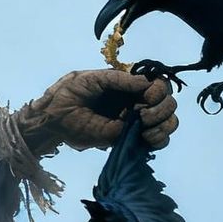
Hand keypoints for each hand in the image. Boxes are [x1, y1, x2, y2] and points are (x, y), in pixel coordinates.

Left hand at [16, 69, 178, 155]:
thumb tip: (146, 84)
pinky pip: (156, 142)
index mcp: (130, 86)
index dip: (159, 91)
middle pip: (169, 104)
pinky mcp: (127, 140)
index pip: (160, 86)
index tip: (146, 95)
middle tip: (143, 113)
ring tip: (144, 126)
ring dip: (164, 123)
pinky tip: (145, 136)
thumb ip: (120, 80)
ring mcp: (134, 123)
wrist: (52, 117)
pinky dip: (158, 139)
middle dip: (163, 108)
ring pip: (169, 123)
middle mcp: (136, 103)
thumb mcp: (95, 79)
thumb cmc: (69, 94)